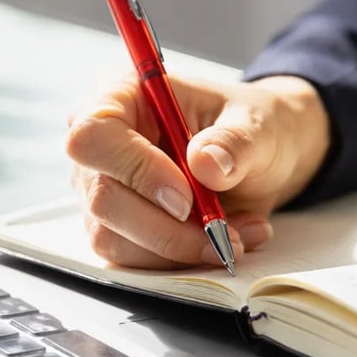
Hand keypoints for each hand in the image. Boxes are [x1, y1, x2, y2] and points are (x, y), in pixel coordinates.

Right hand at [66, 68, 330, 268]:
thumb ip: (234, 142)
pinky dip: (183, 261)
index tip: (186, 199)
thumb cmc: (251, 128)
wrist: (263, 158)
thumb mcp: (259, 126)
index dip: (136, 171)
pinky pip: (135, 260)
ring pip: (115, 239)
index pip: (94, 135)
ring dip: (181, 249)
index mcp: (123, 96)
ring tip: (238, 235)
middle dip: (167, 228)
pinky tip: (225, 243)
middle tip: (222, 233)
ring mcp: (104, 190)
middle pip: (103, 197)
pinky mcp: (119, 229)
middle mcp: (103, 146)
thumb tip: (204, 164)